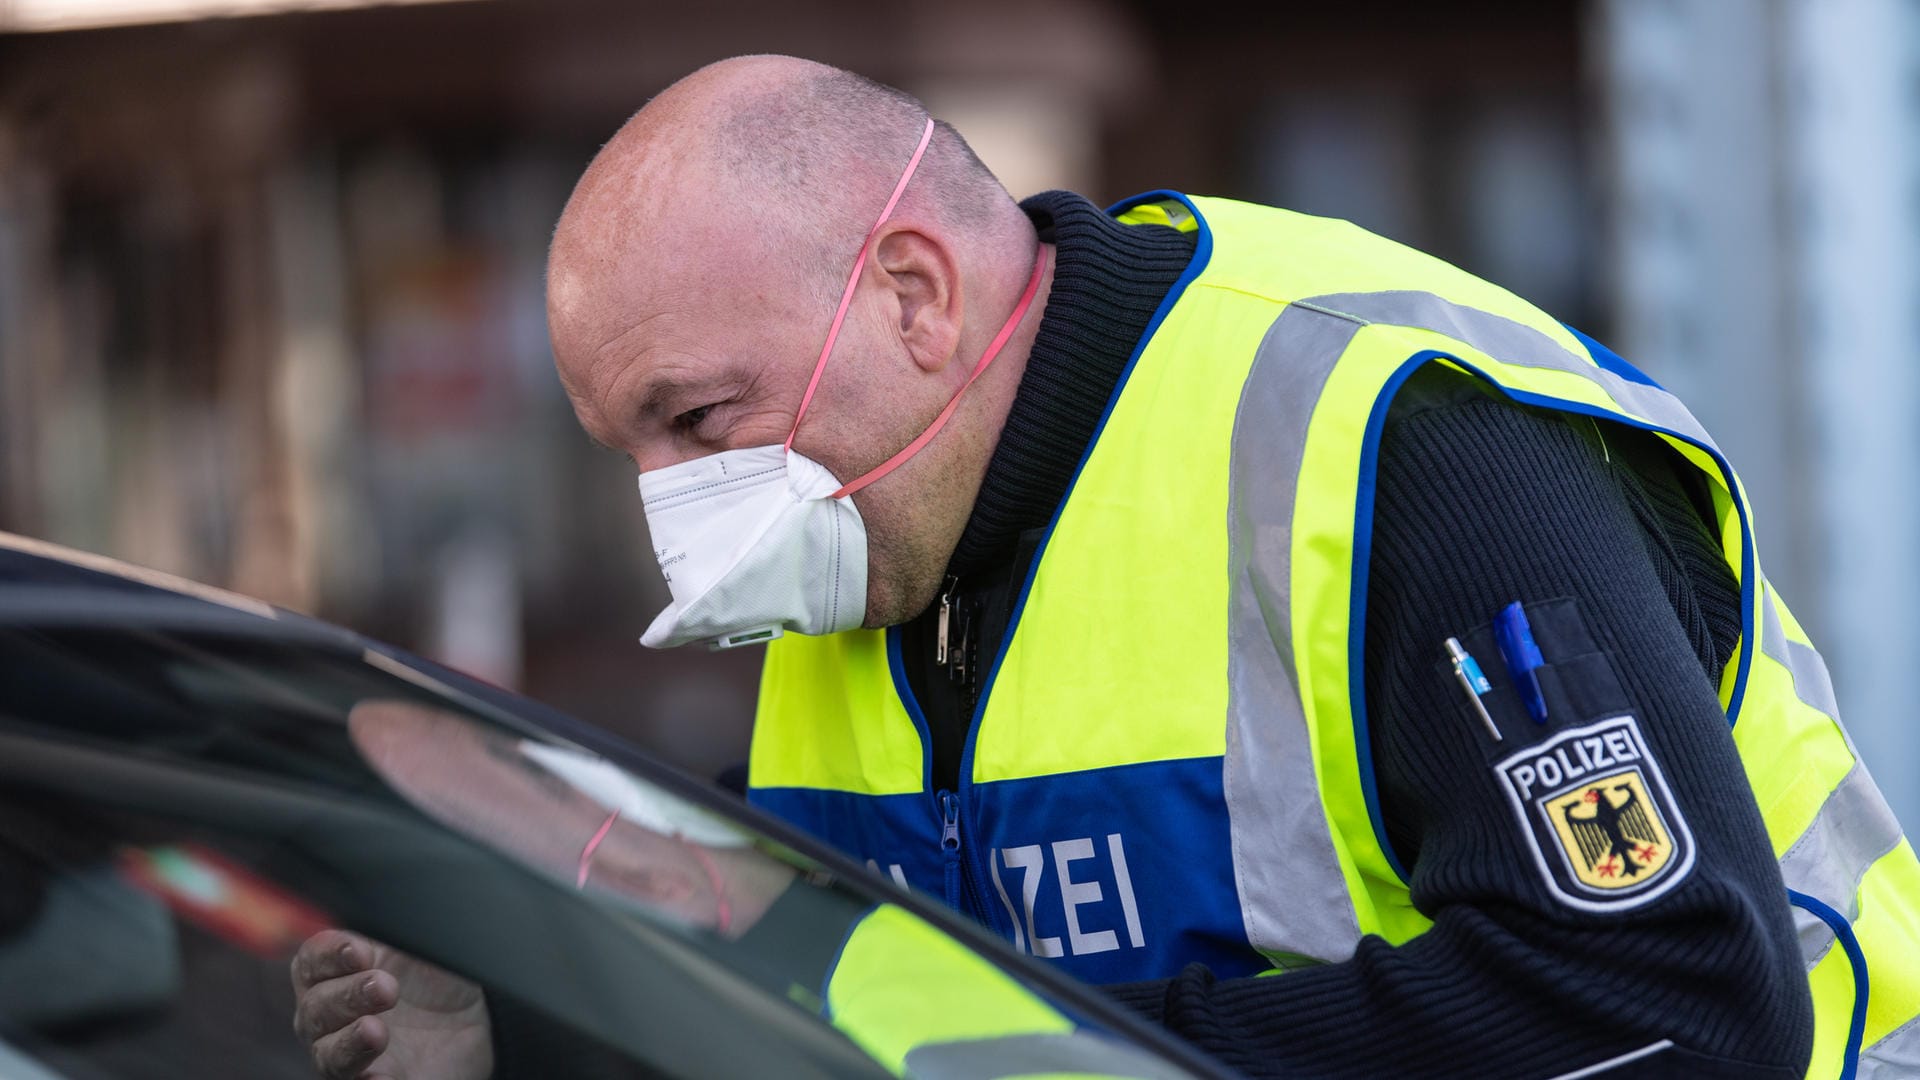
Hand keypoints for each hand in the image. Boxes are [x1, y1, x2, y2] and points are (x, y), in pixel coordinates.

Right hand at [291, 929, 492, 1079]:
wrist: (475, 1022)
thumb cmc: (439, 973)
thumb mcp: (431, 938)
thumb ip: (410, 918)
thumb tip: (412, 882)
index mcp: (338, 970)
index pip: (313, 959)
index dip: (330, 954)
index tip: (360, 950)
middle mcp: (332, 1017)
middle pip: (315, 1009)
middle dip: (347, 996)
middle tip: (386, 986)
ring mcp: (351, 1055)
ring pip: (328, 1055)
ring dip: (349, 1043)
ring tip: (377, 1031)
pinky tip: (382, 1078)